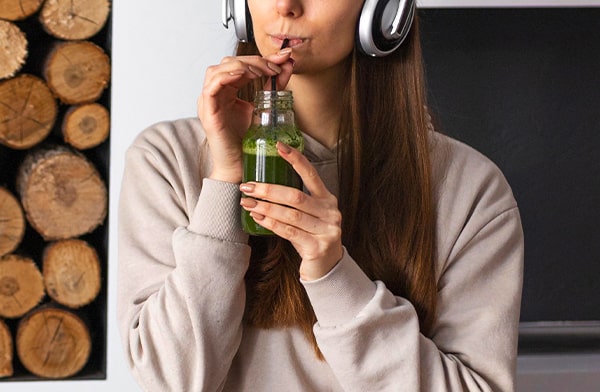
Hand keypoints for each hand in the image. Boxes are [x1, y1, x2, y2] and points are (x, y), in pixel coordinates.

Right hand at [197, 49, 293, 182]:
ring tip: (261, 71)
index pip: (241, 64)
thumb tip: (288, 64)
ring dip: (241, 66)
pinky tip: (241, 75)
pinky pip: (211, 86)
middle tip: (275, 66)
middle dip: (255, 60)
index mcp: (227, 90)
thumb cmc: (247, 142)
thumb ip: (274, 86)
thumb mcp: (265, 106)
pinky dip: (225, 76)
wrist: (240, 166)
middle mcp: (216, 93)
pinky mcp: (208, 112)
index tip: (284, 57)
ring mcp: (209, 102)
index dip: (262, 58)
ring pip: (218, 70)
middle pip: (229, 63)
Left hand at [239, 142, 343, 280]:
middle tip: (248, 186)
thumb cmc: (311, 236)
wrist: (327, 267)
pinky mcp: (318, 246)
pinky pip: (290, 232)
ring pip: (291, 214)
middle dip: (269, 189)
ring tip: (247, 202)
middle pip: (295, 196)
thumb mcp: (308, 215)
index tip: (279, 146)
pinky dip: (271, 224)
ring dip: (266, 207)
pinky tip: (258, 218)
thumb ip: (294, 202)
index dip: (295, 159)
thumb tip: (262, 186)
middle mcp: (330, 212)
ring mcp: (326, 230)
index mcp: (327, 199)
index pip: (311, 174)